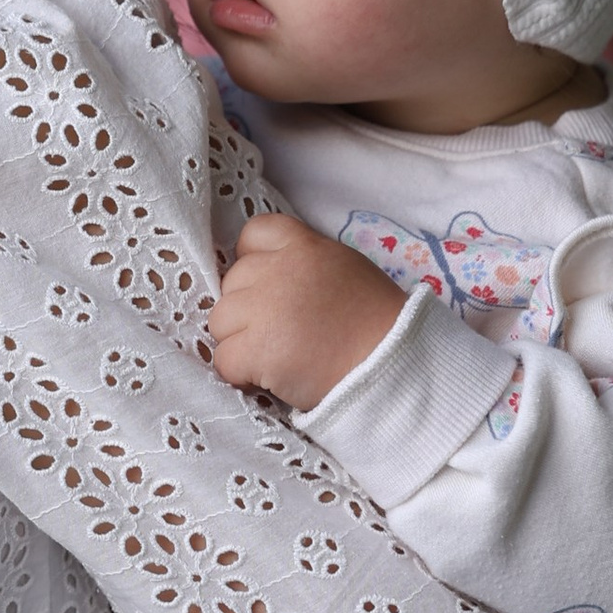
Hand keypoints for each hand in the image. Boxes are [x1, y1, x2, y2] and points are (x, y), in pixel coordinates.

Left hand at [209, 212, 405, 412]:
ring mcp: (265, 309)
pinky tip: (269, 378)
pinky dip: (240, 374)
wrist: (392, 368)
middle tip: (280, 333)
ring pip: (220, 321)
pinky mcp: (257, 349)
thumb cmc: (378, 325)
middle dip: (247, 310)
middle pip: (232, 283)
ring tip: (276, 357)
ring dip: (240, 342)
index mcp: (304, 247)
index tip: (268, 288)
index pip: (254, 234)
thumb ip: (307, 264)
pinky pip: (224, 360)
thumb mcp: (346, 270)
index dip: (253, 262)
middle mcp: (279, 270)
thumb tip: (273, 276)